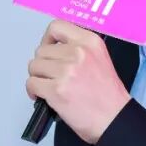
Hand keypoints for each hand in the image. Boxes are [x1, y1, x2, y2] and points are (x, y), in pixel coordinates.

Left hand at [26, 20, 130, 144]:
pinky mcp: (56, 90)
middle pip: (41, 50)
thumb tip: (54, 49)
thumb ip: (79, 49)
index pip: (57, 26)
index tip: (49, 48)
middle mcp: (78, 52)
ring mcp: (66, 71)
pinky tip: (42, 97)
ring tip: (47, 86)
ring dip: (37, 77)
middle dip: (42, 64)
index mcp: (90, 41)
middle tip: (50, 76)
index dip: (48, 39)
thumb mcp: (100, 59)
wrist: (114, 119)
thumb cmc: (109, 96)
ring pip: (34, 66)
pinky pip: (32, 84)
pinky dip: (33, 91)